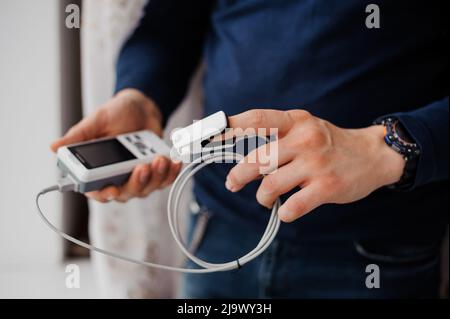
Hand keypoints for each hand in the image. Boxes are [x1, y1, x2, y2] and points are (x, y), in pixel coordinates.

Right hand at [50, 89, 180, 202]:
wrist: (141, 107)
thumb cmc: (115, 114)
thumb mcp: (97, 121)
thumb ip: (79, 136)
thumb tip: (54, 147)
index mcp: (98, 170)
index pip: (97, 191)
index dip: (104, 194)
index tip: (112, 190)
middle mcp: (117, 177)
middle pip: (126, 193)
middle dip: (137, 182)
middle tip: (143, 166)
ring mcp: (138, 177)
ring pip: (147, 188)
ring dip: (156, 176)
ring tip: (160, 159)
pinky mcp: (155, 173)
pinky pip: (164, 180)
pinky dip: (171, 173)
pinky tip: (174, 162)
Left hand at [225, 109, 405, 221]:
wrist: (373, 155)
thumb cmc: (330, 143)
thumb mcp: (305, 128)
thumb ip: (276, 135)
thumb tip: (237, 151)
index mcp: (296, 121)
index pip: (256, 120)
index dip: (228, 128)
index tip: (208, 137)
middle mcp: (304, 139)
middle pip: (257, 160)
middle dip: (238, 176)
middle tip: (232, 184)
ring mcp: (316, 164)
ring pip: (270, 186)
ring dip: (262, 197)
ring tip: (266, 198)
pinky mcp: (327, 187)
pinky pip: (292, 207)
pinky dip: (283, 212)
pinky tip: (285, 210)